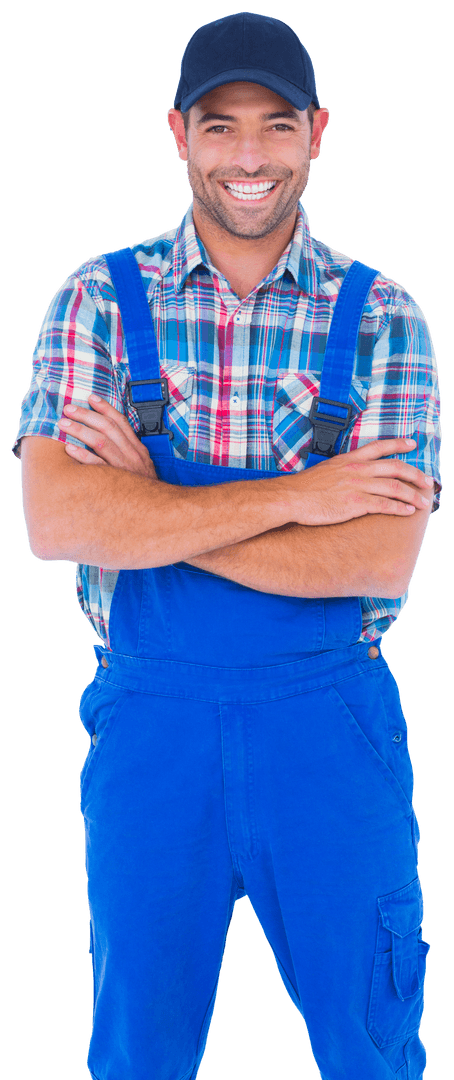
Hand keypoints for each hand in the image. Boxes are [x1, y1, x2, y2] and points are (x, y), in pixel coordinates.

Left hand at [57, 395, 157, 479]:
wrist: (157, 511)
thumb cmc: (144, 489)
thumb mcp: (141, 466)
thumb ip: (127, 451)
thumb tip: (107, 438)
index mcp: (138, 449)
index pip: (121, 422)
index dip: (105, 408)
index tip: (91, 398)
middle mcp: (132, 455)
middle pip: (108, 427)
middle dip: (87, 415)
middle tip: (69, 409)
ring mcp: (124, 467)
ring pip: (101, 442)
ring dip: (80, 430)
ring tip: (64, 424)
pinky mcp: (116, 481)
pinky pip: (97, 466)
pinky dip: (82, 456)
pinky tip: (69, 448)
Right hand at [287, 438, 433, 525]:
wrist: (291, 497)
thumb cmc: (303, 488)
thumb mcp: (326, 470)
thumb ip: (342, 471)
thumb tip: (350, 476)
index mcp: (349, 459)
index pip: (379, 447)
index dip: (399, 444)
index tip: (412, 444)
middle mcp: (357, 469)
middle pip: (395, 467)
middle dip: (415, 474)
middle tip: (427, 481)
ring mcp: (358, 486)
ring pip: (394, 487)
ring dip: (412, 495)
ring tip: (423, 502)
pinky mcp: (356, 503)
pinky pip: (384, 505)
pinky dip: (399, 508)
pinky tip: (407, 511)